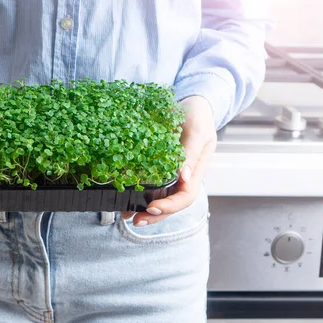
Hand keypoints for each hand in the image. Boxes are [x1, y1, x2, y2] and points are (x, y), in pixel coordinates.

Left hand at [123, 96, 216, 225]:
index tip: (152, 207)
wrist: (192, 102)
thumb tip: (183, 177)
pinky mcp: (161, 166)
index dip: (170, 205)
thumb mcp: (197, 130)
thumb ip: (190, 153)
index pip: (186, 196)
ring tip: (126, 215)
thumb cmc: (197, 114)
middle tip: (135, 219)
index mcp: (197, 170)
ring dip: (145, 209)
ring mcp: (173, 173)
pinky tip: (125, 198)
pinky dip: (139, 193)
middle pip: (172, 203)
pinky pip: (151, 184)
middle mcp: (185, 176)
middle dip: (155, 215)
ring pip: (161, 197)